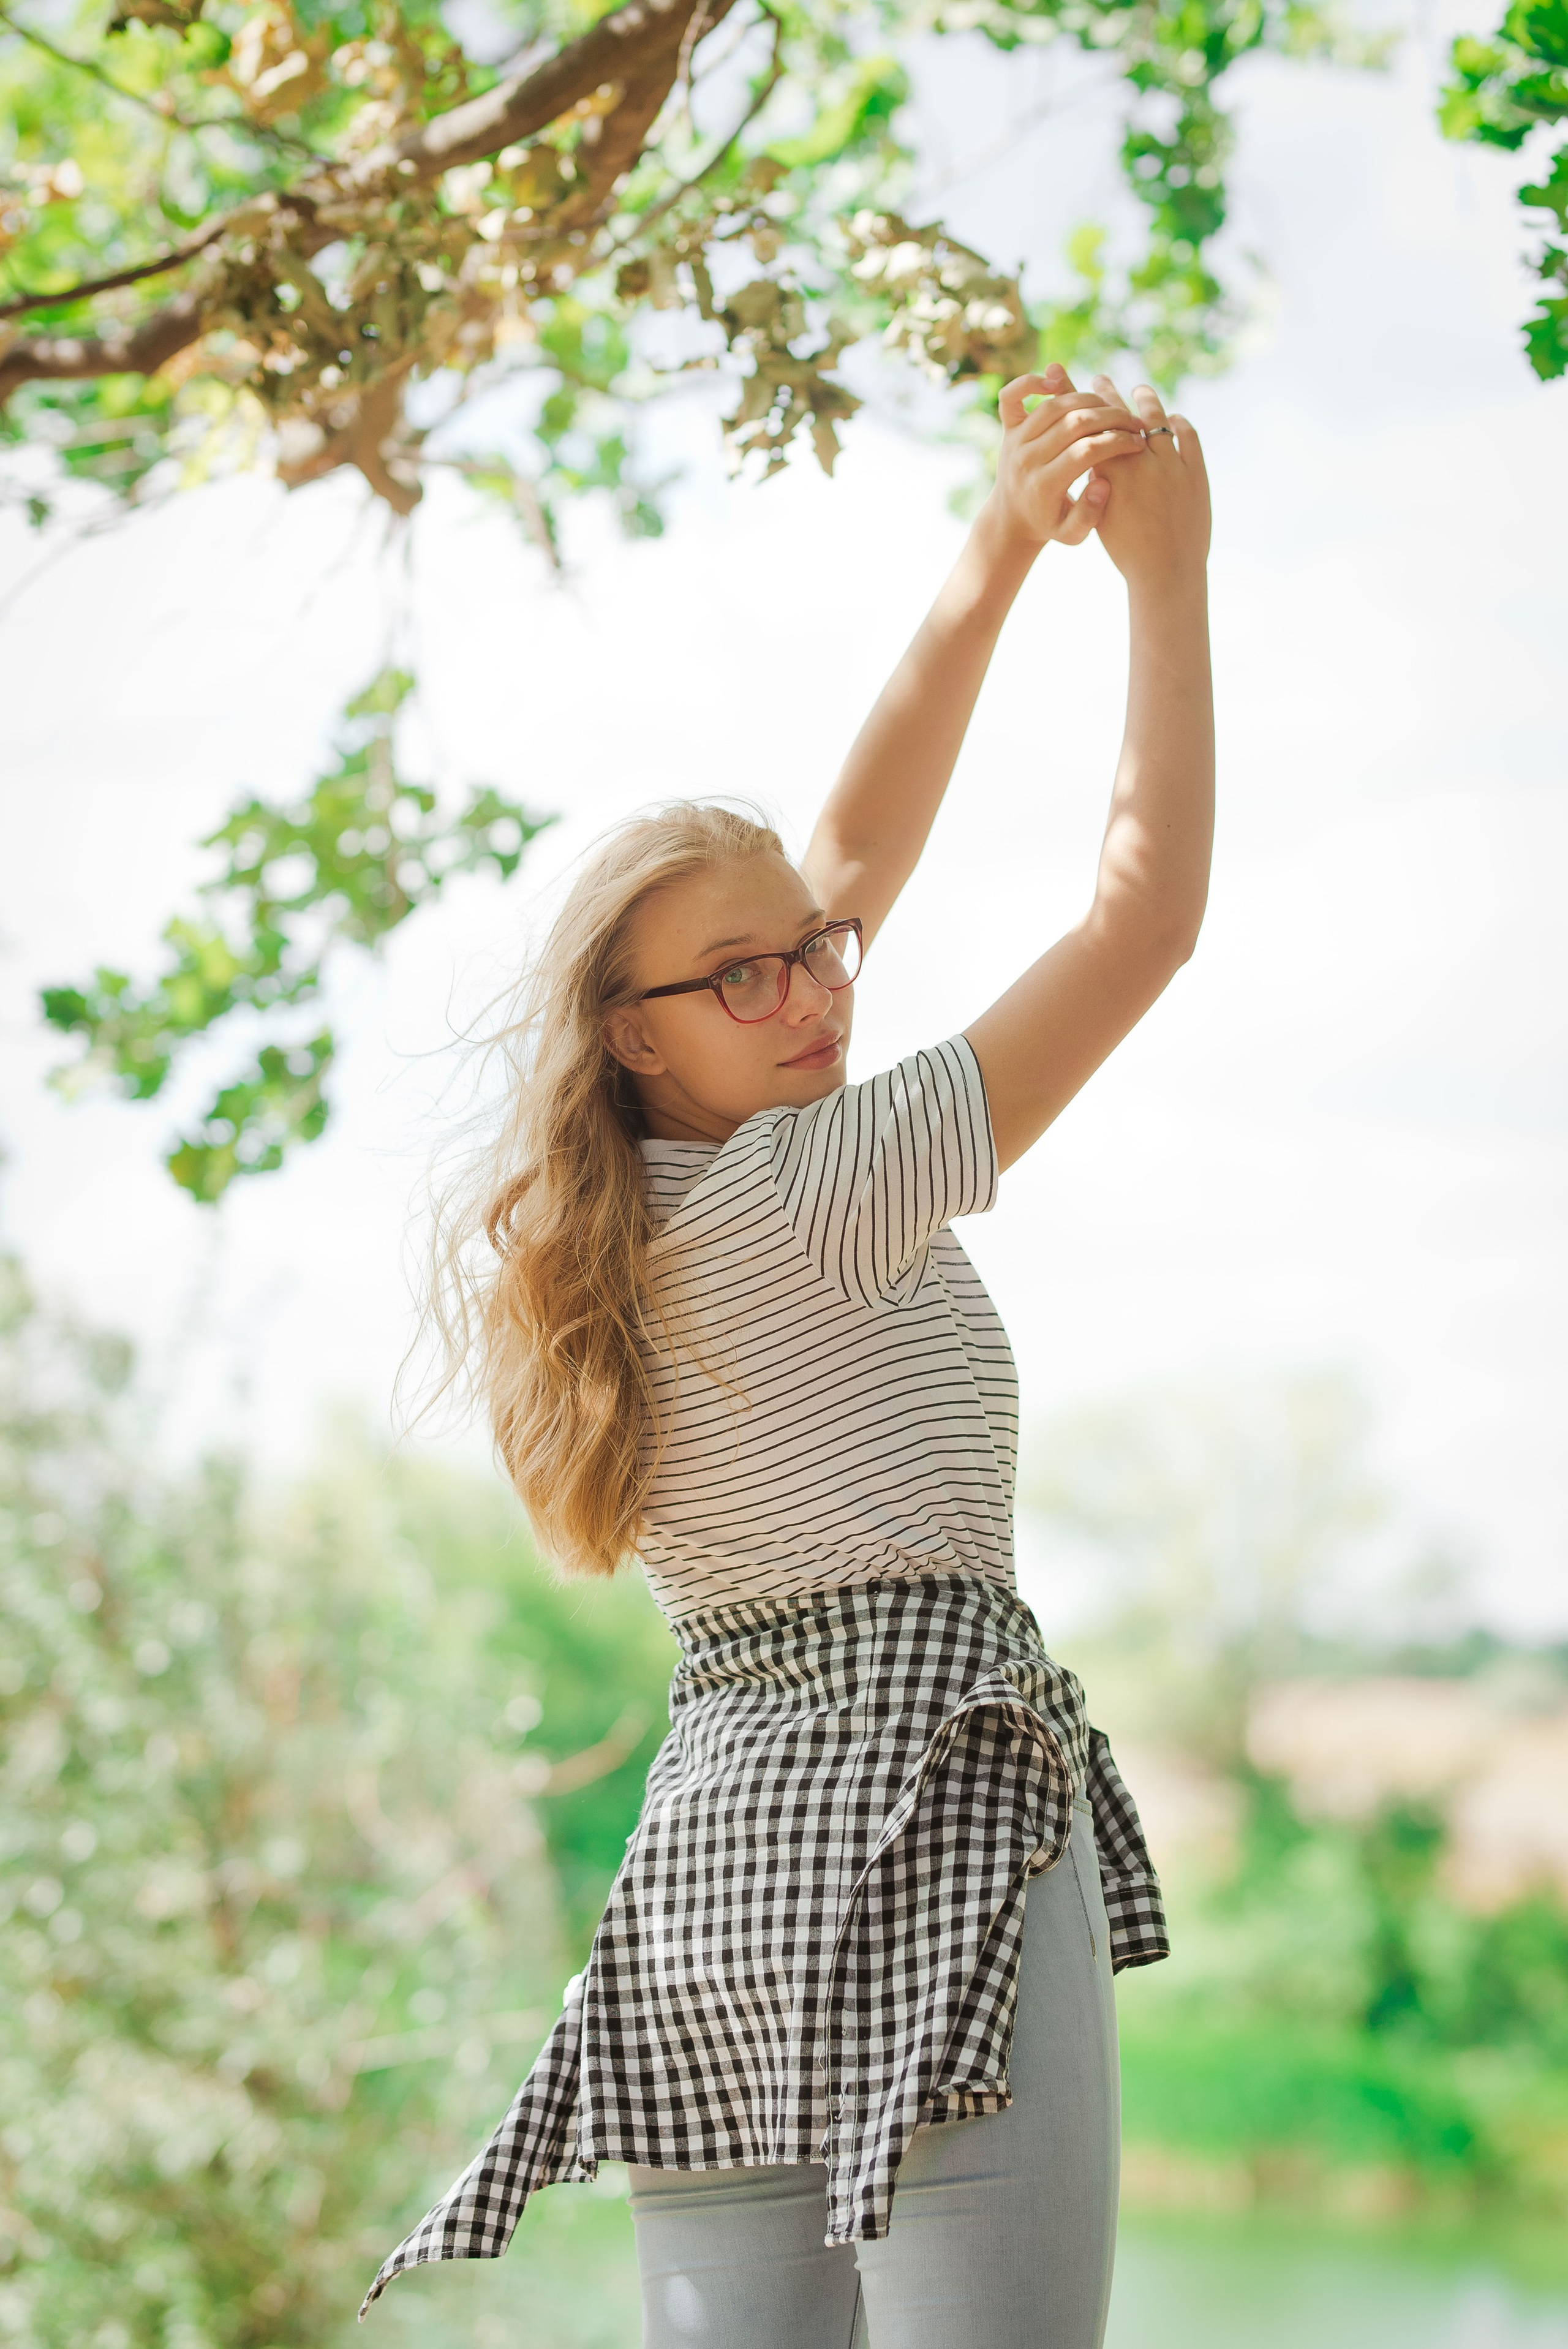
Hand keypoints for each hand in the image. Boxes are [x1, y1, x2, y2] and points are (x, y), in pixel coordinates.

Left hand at [987, 365, 1147, 551]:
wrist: (1012, 518)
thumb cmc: (1050, 524)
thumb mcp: (1072, 534)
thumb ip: (1089, 515)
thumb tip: (1103, 483)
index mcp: (1044, 486)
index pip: (1086, 451)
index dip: (1118, 442)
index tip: (1138, 443)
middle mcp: (1027, 460)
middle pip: (1074, 423)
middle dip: (1112, 418)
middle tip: (1134, 423)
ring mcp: (1015, 441)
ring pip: (1055, 405)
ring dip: (1090, 400)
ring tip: (1113, 409)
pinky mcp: (1008, 429)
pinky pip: (1011, 396)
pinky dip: (1029, 382)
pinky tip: (1054, 383)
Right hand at [1082, 371, 1209, 589]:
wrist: (1166, 573)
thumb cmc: (1128, 552)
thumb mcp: (1102, 516)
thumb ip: (1098, 482)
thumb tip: (1095, 456)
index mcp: (1113, 473)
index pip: (1095, 426)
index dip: (1085, 403)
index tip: (1077, 387)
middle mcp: (1141, 462)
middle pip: (1124, 415)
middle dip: (1109, 394)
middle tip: (1100, 380)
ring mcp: (1171, 465)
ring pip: (1157, 419)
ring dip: (1146, 401)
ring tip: (1140, 391)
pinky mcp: (1196, 472)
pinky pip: (1188, 436)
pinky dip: (1179, 423)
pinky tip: (1174, 419)